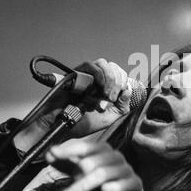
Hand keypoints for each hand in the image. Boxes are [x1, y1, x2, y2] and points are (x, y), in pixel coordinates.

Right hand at [14, 59, 131, 151]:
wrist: (62, 126)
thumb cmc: (82, 123)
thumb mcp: (109, 118)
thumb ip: (121, 106)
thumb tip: (128, 90)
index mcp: (105, 88)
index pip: (120, 75)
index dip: (123, 82)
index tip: (118, 97)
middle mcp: (96, 80)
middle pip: (114, 67)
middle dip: (117, 82)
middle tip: (111, 98)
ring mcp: (85, 76)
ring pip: (103, 63)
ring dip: (109, 78)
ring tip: (105, 94)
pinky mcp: (75, 74)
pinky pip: (90, 65)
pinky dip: (99, 74)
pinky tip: (100, 86)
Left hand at [46, 139, 151, 190]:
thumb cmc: (103, 182)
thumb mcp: (83, 172)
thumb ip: (67, 163)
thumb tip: (49, 153)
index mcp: (103, 150)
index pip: (85, 146)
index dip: (69, 149)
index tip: (53, 154)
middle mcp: (115, 156)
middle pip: (92, 161)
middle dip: (76, 174)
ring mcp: (125, 169)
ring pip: (103, 174)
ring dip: (83, 185)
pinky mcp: (134, 183)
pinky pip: (125, 183)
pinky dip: (115, 187)